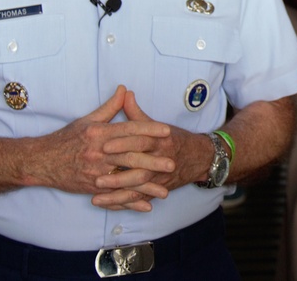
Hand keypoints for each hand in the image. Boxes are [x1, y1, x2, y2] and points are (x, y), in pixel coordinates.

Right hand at [27, 87, 163, 202]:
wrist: (41, 161)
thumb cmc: (66, 139)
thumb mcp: (87, 120)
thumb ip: (109, 107)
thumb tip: (125, 89)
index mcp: (99, 134)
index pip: (128, 130)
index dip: (148, 130)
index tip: (166, 131)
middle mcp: (98, 153)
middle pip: (130, 157)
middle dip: (153, 161)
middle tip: (172, 163)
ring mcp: (96, 173)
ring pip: (125, 180)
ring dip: (146, 187)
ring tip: (165, 191)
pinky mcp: (93, 188)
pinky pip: (115, 196)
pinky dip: (131, 203)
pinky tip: (146, 207)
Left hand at [92, 90, 208, 211]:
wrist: (199, 158)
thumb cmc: (174, 139)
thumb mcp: (158, 125)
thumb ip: (137, 113)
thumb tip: (124, 93)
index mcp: (161, 140)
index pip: (141, 141)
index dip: (124, 143)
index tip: (105, 145)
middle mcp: (162, 159)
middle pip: (140, 167)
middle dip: (118, 173)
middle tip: (96, 176)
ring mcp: (161, 177)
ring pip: (139, 186)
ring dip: (117, 191)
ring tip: (96, 193)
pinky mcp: (158, 189)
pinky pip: (139, 198)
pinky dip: (123, 202)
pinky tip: (105, 203)